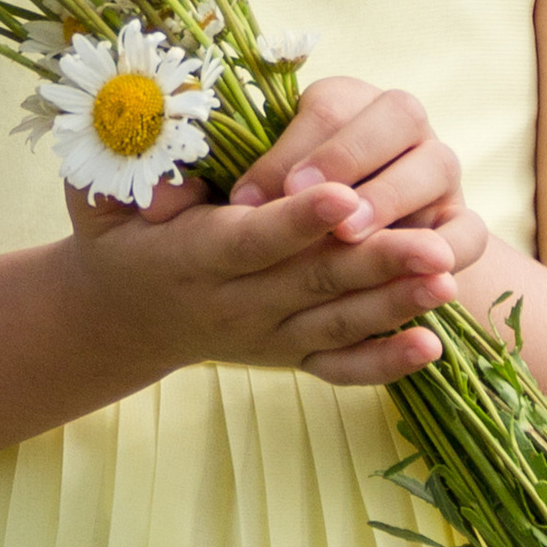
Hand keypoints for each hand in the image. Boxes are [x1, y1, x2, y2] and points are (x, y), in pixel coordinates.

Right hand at [61, 151, 458, 387]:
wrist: (122, 316)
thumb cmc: (118, 236)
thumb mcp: (99, 201)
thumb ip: (127, 180)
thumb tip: (168, 182)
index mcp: (191, 257)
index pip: (250, 240)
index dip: (297, 221)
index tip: (343, 195)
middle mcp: (234, 304)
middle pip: (312, 282)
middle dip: (376, 262)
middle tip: (435, 245)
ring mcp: (267, 336)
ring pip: (338, 322)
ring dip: (395, 305)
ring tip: (447, 281)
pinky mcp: (289, 355)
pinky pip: (341, 367)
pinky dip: (385, 363)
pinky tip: (432, 346)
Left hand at [227, 76, 489, 292]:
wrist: (348, 255)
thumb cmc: (289, 210)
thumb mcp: (265, 190)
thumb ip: (243, 186)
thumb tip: (210, 204)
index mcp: (348, 102)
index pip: (329, 108)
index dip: (291, 150)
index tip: (250, 199)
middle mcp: (402, 126)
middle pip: (398, 115)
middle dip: (350, 158)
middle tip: (309, 202)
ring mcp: (439, 171)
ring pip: (438, 165)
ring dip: (392, 198)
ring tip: (349, 236)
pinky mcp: (462, 221)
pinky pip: (471, 230)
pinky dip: (449, 250)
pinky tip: (412, 275)